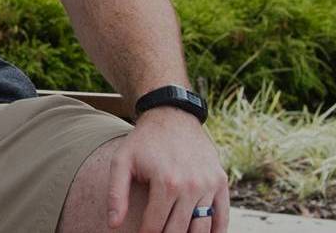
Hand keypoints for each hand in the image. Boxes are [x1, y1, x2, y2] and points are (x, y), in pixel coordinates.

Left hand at [107, 109, 228, 232]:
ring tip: (175, 231)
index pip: (154, 226)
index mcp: (166, 183)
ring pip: (201, 228)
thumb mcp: (122, 161)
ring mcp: (208, 184)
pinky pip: (222, 216)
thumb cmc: (144, 141)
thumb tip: (113, 225)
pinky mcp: (220, 181)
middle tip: (157, 232)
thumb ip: (116, 194)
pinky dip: (216, 232)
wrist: (172, 115)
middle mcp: (191, 186)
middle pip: (177, 230)